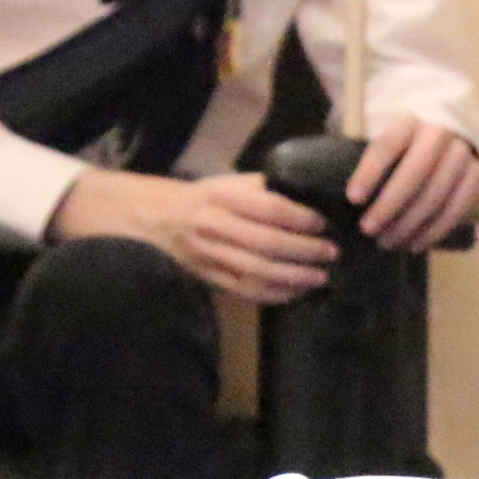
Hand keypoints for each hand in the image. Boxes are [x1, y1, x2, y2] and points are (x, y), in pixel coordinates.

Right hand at [51, 167, 337, 303]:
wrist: (148, 219)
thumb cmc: (197, 197)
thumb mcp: (225, 182)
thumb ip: (261, 189)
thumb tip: (306, 194)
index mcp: (220, 196)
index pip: (268, 208)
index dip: (300, 218)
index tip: (323, 224)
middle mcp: (213, 225)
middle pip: (266, 243)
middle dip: (304, 251)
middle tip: (331, 253)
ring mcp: (208, 256)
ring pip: (257, 272)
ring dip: (294, 277)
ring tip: (321, 276)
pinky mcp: (207, 279)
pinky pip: (245, 292)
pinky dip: (274, 295)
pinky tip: (296, 292)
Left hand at [349, 113, 478, 250]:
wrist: (446, 133)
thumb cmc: (400, 144)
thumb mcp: (380, 137)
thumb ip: (361, 154)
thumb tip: (334, 185)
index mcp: (409, 119)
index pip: (387, 144)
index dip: (369, 172)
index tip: (353, 199)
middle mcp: (439, 132)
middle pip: (416, 171)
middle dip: (390, 205)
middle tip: (368, 230)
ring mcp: (462, 153)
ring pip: (438, 193)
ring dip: (411, 224)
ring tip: (388, 243)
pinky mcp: (478, 175)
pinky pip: (459, 207)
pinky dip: (437, 230)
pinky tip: (416, 244)